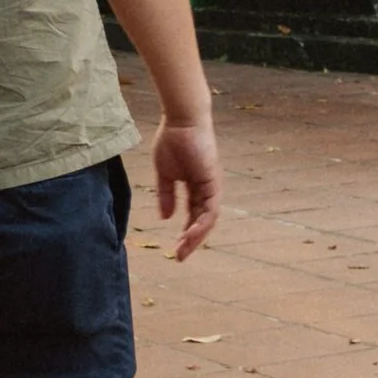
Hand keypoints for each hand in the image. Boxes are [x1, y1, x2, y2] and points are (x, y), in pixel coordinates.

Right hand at [152, 114, 221, 261]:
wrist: (181, 121)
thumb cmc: (172, 141)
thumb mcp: (164, 173)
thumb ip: (166, 195)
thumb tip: (166, 217)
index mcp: (195, 188)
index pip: (193, 216)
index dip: (185, 233)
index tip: (175, 249)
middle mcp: (206, 190)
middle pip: (202, 222)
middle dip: (191, 240)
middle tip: (179, 257)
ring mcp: (211, 187)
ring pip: (207, 219)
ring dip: (196, 236)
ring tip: (182, 250)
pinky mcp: (213, 183)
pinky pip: (210, 209)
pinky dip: (201, 223)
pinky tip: (189, 234)